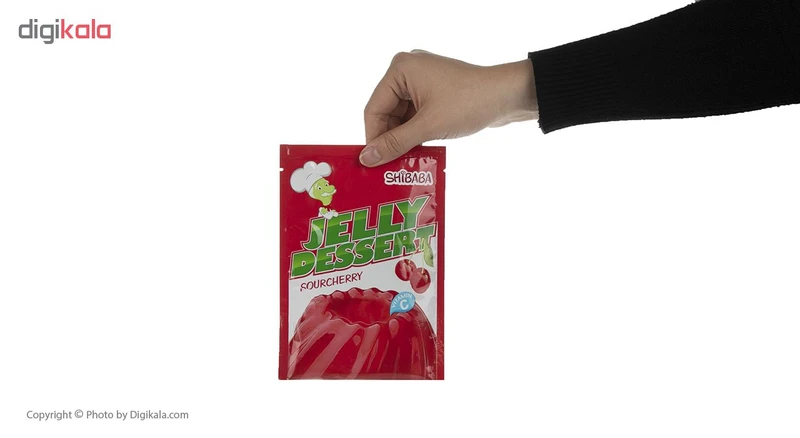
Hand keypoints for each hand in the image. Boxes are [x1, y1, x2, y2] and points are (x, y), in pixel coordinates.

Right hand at [361, 50, 537, 166]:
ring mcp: (421, 81)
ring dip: (402, 139)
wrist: (509, 96)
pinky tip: (416, 153)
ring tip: (402, 163)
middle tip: (387, 167)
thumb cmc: (469, 103)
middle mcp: (407, 71)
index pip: (374, 109)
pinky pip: (415, 116)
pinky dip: (415, 134)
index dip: (373, 138)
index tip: (372, 164)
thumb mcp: (428, 126)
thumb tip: (367, 159)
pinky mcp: (434, 92)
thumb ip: (395, 143)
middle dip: (388, 140)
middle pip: (386, 113)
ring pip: (401, 117)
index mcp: (400, 70)